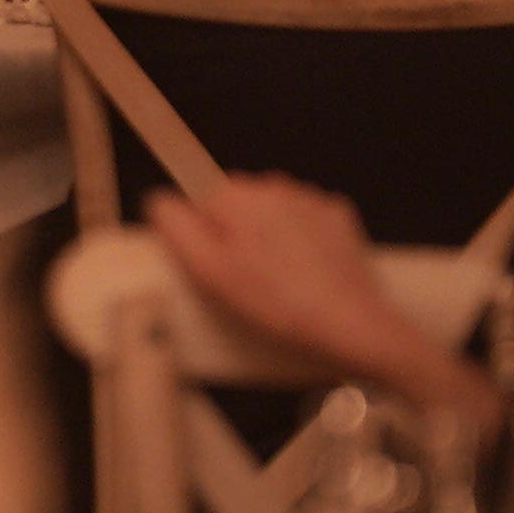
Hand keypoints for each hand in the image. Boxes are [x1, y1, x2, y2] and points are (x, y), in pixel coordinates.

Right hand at [149, 171, 485, 423]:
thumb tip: (159, 200)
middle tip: (245, 285)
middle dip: (236, 238)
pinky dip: (302, 244)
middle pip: (237, 206)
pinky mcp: (340, 219)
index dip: (202, 238)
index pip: (200, 201)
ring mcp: (311, 200)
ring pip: (272, 214)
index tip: (216, 270)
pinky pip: (306, 224)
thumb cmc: (278, 305)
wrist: (354, 326)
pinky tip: (306, 277)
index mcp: (237, 195)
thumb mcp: (210, 275)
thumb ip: (177, 229)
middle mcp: (274, 185)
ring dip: (269, 241)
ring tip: (279, 286)